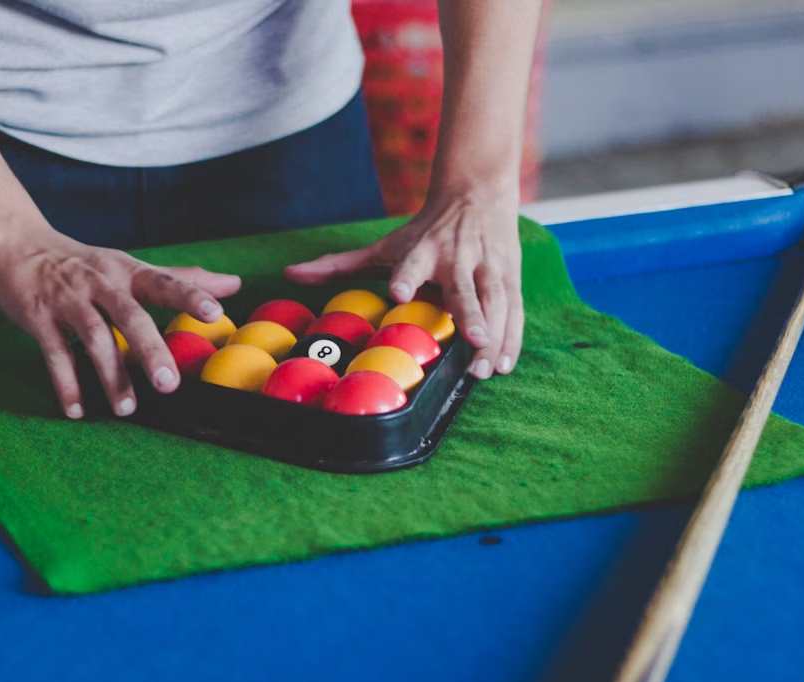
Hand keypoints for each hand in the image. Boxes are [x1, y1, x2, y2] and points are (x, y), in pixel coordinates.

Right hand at [0, 221, 240, 418]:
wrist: (15, 243)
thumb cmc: (83, 262)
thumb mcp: (130, 265)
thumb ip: (181, 278)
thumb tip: (233, 284)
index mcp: (127, 272)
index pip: (164, 282)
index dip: (190, 296)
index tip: (216, 313)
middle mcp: (101, 283)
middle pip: (130, 316)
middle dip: (150, 350)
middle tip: (169, 384)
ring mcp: (69, 300)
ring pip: (94, 338)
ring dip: (110, 375)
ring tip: (126, 409)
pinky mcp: (39, 316)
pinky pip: (55, 353)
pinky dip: (66, 383)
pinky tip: (76, 410)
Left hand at [284, 187, 522, 377]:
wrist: (477, 191)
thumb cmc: (425, 231)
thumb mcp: (386, 245)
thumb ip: (340, 264)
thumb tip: (290, 274)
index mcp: (425, 250)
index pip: (413, 264)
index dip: (407, 277)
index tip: (398, 293)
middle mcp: (458, 259)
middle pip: (465, 289)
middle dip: (470, 314)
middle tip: (474, 341)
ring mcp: (488, 267)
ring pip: (496, 302)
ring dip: (496, 334)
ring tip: (488, 368)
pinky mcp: (510, 277)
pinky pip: (513, 310)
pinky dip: (512, 337)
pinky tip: (504, 364)